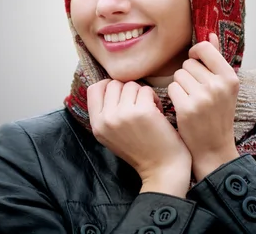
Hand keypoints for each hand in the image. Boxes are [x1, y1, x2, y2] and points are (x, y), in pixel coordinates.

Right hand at [88, 79, 191, 196]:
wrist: (161, 170)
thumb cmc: (140, 151)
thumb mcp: (111, 136)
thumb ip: (105, 114)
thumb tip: (106, 86)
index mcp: (97, 125)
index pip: (94, 89)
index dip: (108, 86)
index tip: (121, 94)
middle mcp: (107, 119)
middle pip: (113, 84)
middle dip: (127, 90)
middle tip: (137, 104)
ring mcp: (124, 114)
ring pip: (131, 85)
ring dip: (142, 94)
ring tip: (148, 110)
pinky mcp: (143, 112)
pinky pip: (146, 90)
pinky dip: (154, 98)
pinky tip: (157, 112)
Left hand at [168, 33, 240, 180]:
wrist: (214, 148)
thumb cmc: (218, 114)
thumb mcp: (224, 87)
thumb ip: (216, 60)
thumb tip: (210, 34)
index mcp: (230, 77)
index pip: (204, 48)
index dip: (195, 53)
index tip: (195, 62)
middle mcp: (218, 86)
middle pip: (188, 63)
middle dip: (188, 74)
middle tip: (196, 91)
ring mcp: (203, 97)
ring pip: (178, 75)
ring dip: (180, 85)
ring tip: (190, 99)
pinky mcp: (187, 108)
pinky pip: (172, 88)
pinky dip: (174, 96)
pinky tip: (183, 107)